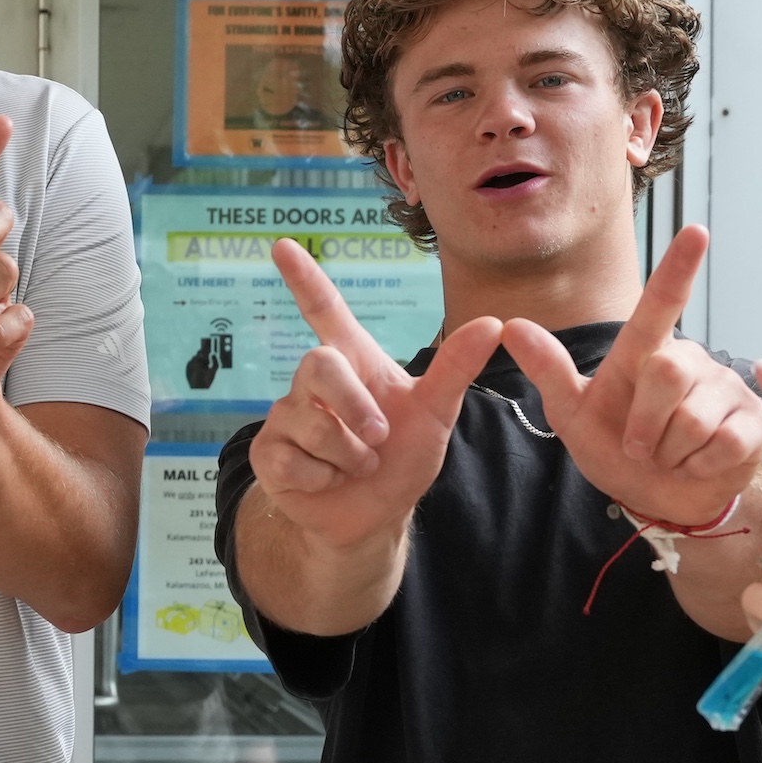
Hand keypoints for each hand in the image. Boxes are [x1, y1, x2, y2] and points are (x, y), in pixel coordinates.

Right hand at [245, 239, 506, 551]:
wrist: (375, 518)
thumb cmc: (401, 459)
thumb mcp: (437, 414)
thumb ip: (457, 369)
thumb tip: (494, 322)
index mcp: (353, 363)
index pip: (324, 311)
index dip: (304, 279)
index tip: (283, 244)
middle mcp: (313, 383)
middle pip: (318, 365)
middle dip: (353, 406)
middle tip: (378, 438)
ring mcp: (287, 417)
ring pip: (310, 423)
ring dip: (347, 455)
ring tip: (358, 465)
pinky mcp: (267, 454)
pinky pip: (292, 459)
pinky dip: (323, 478)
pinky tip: (329, 481)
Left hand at [496, 226, 761, 529]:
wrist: (658, 499)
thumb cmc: (615, 447)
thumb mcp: (572, 414)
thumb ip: (548, 371)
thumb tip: (511, 326)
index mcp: (646, 352)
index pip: (661, 304)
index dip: (678, 269)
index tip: (695, 230)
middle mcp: (689, 360)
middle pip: (666, 372)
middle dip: (644, 424)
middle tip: (639, 446)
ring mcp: (725, 388)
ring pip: (694, 419)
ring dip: (670, 452)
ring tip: (670, 454)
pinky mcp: (752, 421)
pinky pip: (724, 444)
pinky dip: (699, 466)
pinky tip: (698, 463)